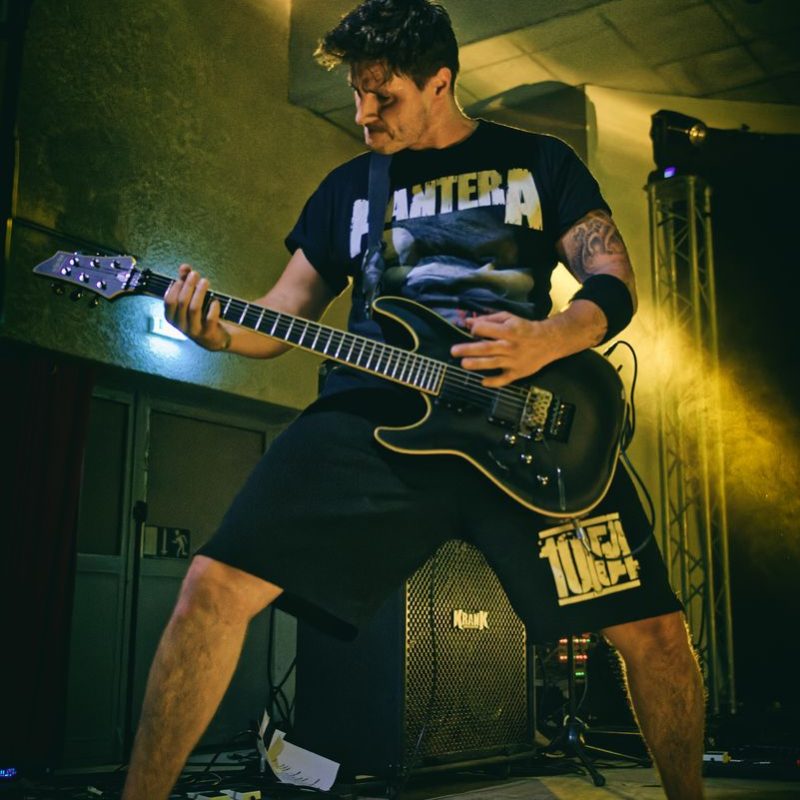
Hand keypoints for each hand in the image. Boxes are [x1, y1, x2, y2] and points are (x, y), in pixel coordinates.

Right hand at [163, 264, 230, 350]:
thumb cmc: (200, 314)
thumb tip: (184, 267)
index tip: (184, 278)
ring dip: (200, 292)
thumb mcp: (190, 298)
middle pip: (182, 302)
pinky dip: (213, 307)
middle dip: (189, 285)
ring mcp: (194, 331)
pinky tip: (216, 300)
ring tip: (205, 281)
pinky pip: (210, 318)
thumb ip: (185, 281)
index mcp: (172, 317)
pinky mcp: (208, 334)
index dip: (176, 287)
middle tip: (196, 274)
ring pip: (194, 308)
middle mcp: (180, 325)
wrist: (214, 338)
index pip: (169, 301)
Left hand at [450, 311, 566, 387]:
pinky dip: (494, 382)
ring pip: (492, 363)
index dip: (476, 329)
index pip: (486, 329)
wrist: (548, 341)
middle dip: (468, 349)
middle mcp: (510, 346)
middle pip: (486, 348)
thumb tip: (468, 322)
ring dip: (477, 364)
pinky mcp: (518, 372)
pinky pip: (504, 379)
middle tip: (453, 351)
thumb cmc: (524, 328)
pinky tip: (482, 382)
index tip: (472, 331)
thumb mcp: (509, 318)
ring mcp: (514, 361)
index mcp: (508, 330)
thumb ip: (488, 319)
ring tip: (463, 364)